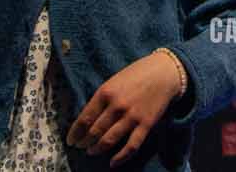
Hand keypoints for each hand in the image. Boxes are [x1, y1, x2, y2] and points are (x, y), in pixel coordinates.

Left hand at [67, 49, 182, 162]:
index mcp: (105, 92)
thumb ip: (101, 98)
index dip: (75, 133)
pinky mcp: (146, 125)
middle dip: (84, 142)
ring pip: (109, 140)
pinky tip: (112, 162)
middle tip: (80, 146)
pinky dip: (120, 157)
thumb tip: (87, 119)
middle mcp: (117, 106)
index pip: (84, 119)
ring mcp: (132, 116)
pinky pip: (131, 146)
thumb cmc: (137, 74)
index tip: (70, 140)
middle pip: (94, 132)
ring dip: (97, 149)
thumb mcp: (114, 81)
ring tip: (92, 152)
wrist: (164, 72)